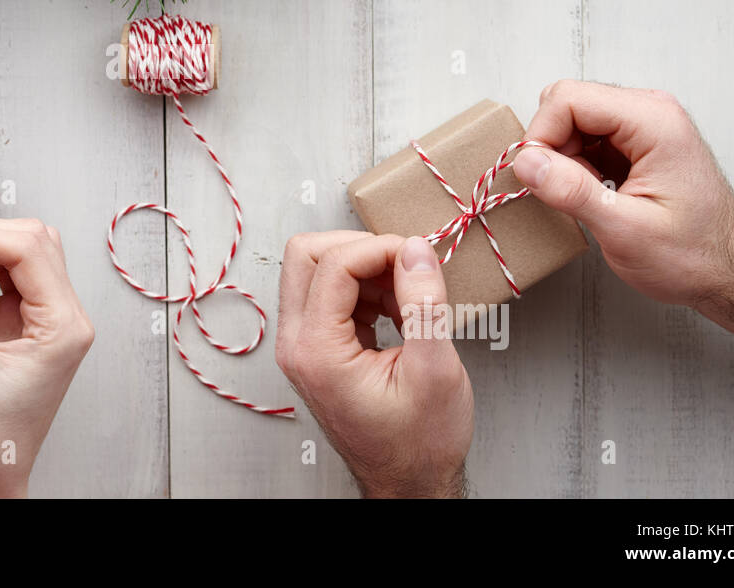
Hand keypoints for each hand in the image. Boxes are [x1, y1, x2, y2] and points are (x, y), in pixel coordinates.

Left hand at [276, 232, 472, 497]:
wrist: (408, 484)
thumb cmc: (418, 445)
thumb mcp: (436, 371)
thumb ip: (425, 305)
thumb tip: (416, 250)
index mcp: (316, 352)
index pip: (333, 264)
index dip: (381, 249)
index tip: (419, 257)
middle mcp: (297, 345)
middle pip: (307, 255)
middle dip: (361, 249)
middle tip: (406, 265)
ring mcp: (302, 346)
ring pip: (316, 269)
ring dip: (366, 268)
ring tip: (409, 296)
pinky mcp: (317, 347)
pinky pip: (330, 292)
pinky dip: (366, 288)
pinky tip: (399, 309)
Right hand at [512, 80, 733, 372]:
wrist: (728, 272)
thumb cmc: (695, 255)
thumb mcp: (625, 231)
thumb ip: (572, 191)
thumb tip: (526, 162)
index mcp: (654, 123)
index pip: (569, 98)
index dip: (541, 135)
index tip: (536, 175)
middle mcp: (651, 113)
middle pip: (568, 103)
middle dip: (551, 146)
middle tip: (562, 189)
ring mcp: (643, 125)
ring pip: (572, 120)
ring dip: (563, 157)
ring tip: (585, 194)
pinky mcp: (635, 142)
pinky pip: (586, 137)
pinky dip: (576, 164)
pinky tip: (593, 192)